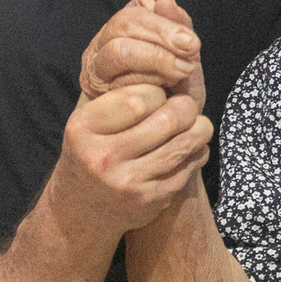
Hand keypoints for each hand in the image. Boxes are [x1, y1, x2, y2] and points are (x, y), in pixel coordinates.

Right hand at [53, 84, 213, 236]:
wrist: (80, 212)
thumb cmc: (91, 154)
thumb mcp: (89, 124)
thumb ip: (120, 99)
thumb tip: (170, 70)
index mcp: (84, 129)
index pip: (138, 98)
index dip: (158, 93)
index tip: (160, 95)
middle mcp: (103, 157)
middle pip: (168, 119)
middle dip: (187, 108)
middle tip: (187, 107)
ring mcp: (128, 182)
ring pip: (185, 143)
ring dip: (200, 129)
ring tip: (198, 124)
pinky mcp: (150, 201)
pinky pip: (188, 168)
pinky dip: (197, 154)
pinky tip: (191, 149)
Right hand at [81, 0, 203, 108]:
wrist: (165, 136)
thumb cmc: (176, 89)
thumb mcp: (185, 57)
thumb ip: (178, 27)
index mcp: (126, 26)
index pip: (137, 11)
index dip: (166, 24)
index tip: (192, 43)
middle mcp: (104, 43)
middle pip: (124, 25)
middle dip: (162, 39)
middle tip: (189, 60)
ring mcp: (96, 69)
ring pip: (118, 51)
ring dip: (154, 61)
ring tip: (179, 74)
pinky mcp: (94, 95)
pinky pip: (116, 83)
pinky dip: (144, 86)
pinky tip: (162, 94)